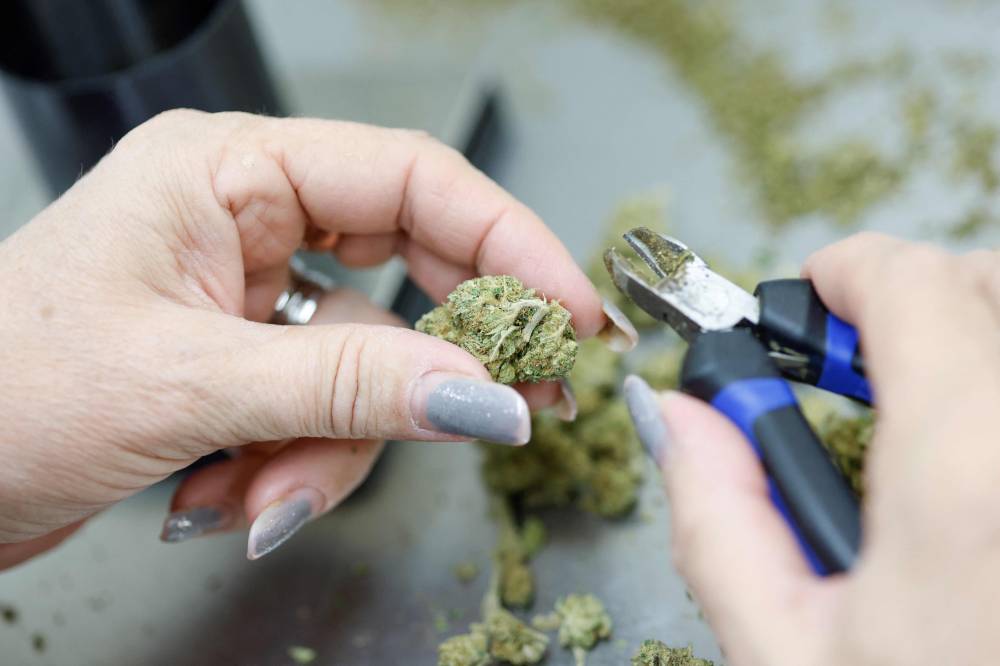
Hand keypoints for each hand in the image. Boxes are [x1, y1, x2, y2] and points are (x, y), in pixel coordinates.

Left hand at [0, 110, 625, 566]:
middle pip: (404, 268)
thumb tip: (485, 397)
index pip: (411, 180)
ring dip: (332, 446)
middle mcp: (247, 218)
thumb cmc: (0, 393)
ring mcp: (249, 294)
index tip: (572, 315)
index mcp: (228, 168)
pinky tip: (232, 497)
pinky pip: (323, 406)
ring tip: (264, 497)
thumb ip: (350, 385)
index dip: (509, 243)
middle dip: (442, 355)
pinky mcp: (245, 360)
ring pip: (366, 363)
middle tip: (517, 407)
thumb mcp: (192, 385)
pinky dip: (297, 463)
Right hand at [624, 232, 999, 664]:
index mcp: (969, 480)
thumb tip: (681, 415)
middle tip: (862, 370)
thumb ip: (718, 516)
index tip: (811, 299)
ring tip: (925, 423)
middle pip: (991, 286)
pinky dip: (996, 392)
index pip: (914, 286)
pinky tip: (972, 476)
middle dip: (917, 300)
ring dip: (971, 343)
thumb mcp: (785, 655)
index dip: (848, 272)